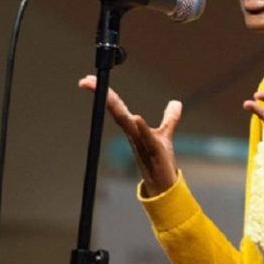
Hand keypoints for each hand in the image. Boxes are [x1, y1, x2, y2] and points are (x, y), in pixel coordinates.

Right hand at [79, 75, 180, 196]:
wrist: (164, 184)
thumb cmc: (160, 160)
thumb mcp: (165, 134)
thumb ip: (169, 118)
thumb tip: (176, 103)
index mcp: (133, 127)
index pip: (116, 105)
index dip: (104, 91)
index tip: (90, 79)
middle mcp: (133, 133)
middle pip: (115, 110)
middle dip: (102, 95)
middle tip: (87, 81)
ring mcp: (141, 142)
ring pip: (126, 122)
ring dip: (117, 109)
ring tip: (108, 95)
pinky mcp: (154, 151)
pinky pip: (146, 137)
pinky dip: (141, 128)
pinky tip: (136, 118)